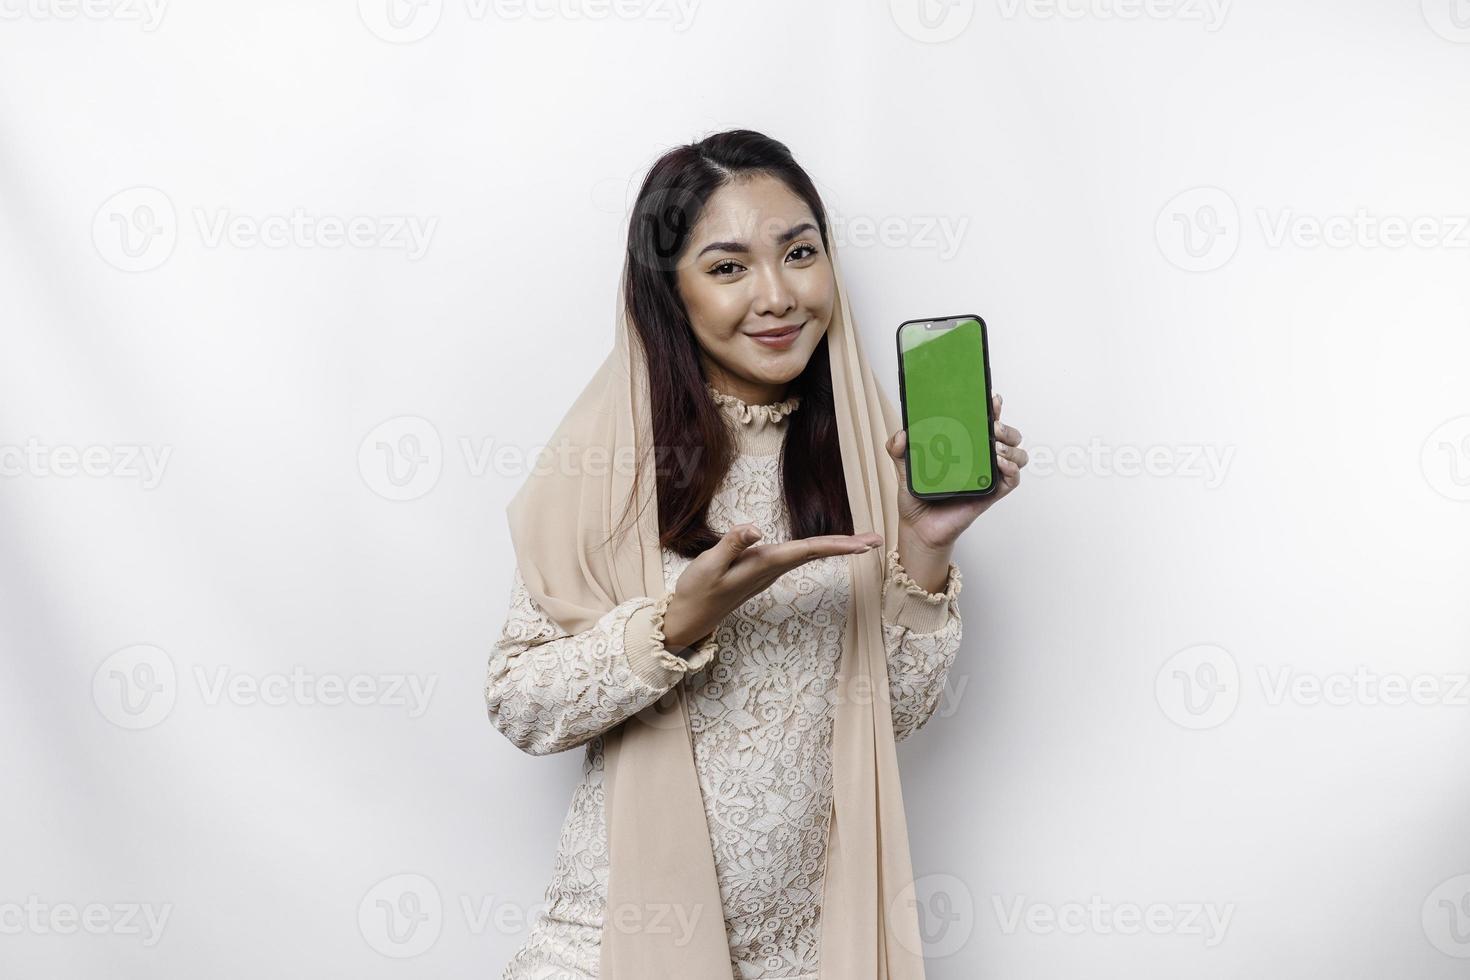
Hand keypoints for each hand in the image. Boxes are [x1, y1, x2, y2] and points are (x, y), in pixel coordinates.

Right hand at [660, 524, 882, 651]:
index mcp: (763, 564)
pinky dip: (814, 549)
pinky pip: (794, 557)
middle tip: (877, 539)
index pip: (807, 550)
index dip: (837, 544)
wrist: (688, 618)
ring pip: (806, 555)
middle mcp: (771, 569)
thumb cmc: (696, 591)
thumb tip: (756, 527)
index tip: (866, 544)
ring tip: (860, 541)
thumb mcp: (708, 565)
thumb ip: (731, 544)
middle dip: (846, 545)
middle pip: (814, 552)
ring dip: (833, 547)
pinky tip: (821, 546)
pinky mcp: (760, 571)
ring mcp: (767, 572)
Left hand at [884, 392, 1027, 551]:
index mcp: (965, 446)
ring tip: (995, 444)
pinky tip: (999, 462)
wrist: (918, 527)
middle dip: (1006, 426)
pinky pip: (1012, 480)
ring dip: (1011, 446)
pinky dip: (1011, 468)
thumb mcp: (903, 468)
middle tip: (992, 425)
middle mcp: (980, 458)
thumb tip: (902, 434)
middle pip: (1008, 435)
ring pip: (1017, 455)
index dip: (993, 408)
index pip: (985, 422)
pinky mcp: (991, 494)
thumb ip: (898, 449)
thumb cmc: (917, 496)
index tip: (991, 398)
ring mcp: (988, 476)